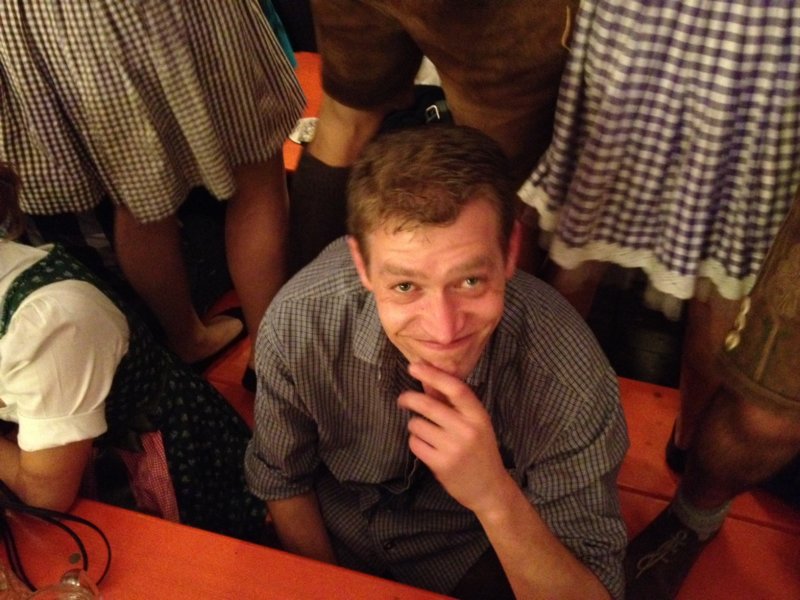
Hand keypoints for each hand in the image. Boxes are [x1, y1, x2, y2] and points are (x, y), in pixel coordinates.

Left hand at [398, 362, 509, 512]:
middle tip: (403, 399)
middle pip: (428, 405)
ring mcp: (453, 448)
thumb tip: (427, 378)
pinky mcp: (441, 465)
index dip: (433, 375)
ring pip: (417, 425)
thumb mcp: (474, 423)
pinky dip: (416, 442)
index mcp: (478, 415)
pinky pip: (415, 444)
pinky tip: (427, 446)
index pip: (455, 388)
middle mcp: (467, 430)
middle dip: (409, 399)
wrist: (489, 488)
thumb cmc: (480, 450)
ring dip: (415, 426)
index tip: (415, 366)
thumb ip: (451, 402)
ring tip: (426, 432)